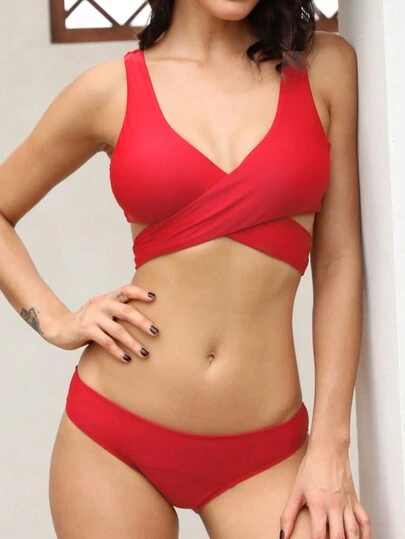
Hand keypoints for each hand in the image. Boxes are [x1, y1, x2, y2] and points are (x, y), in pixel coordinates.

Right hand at [43, 284, 158, 361]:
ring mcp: (93, 316)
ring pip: (118, 330)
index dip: (140, 292)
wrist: (59, 328)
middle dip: (143, 322)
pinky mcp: (86, 329)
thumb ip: (117, 311)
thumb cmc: (87, 322)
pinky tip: (126, 359)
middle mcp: (101, 304)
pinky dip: (118, 351)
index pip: (126, 290)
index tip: (154, 298)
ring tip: (145, 353)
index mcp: (107, 298)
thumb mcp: (102, 312)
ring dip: (133, 343)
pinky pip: (106, 342)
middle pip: (126, 311)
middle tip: (156, 333)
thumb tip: (145, 321)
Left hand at [279, 442, 370, 537]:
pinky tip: (361, 538)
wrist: (328, 449)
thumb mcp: (296, 490)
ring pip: (354, 532)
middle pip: (339, 537)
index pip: (319, 536)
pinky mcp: (354, 499)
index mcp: (319, 505)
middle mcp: (335, 507)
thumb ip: (288, 514)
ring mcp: (347, 504)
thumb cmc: (312, 466)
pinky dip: (365, 533)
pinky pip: (364, 520)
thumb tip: (283, 533)